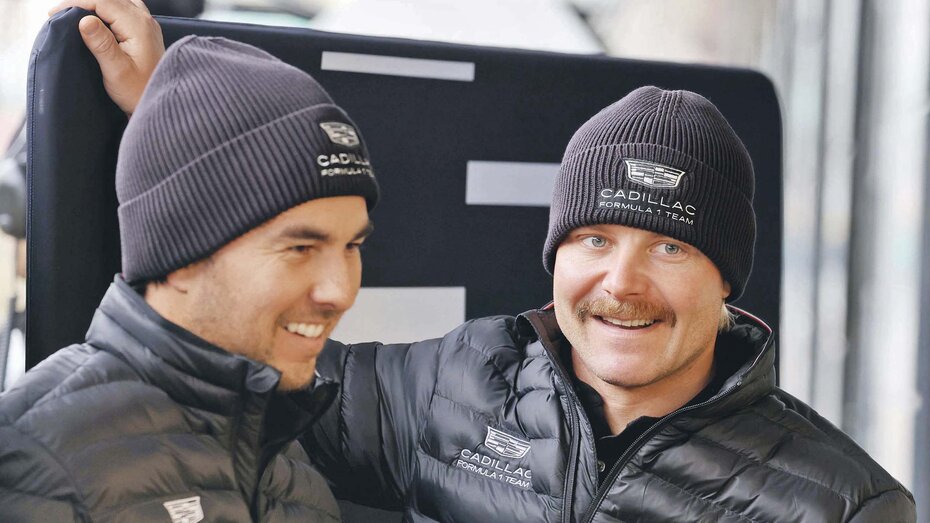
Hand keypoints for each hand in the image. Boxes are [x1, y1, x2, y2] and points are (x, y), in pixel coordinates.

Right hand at [49, 0, 164, 114]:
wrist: (160, 104)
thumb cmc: (138, 92)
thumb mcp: (117, 71)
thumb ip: (102, 44)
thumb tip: (85, 20)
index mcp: (139, 26)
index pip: (103, 1)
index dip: (76, 3)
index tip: (55, 14)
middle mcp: (146, 21)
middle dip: (83, 2)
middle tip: (59, 13)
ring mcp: (147, 26)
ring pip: (118, 2)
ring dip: (96, 4)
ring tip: (75, 14)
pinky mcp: (145, 32)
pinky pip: (124, 10)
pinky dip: (107, 10)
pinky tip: (95, 19)